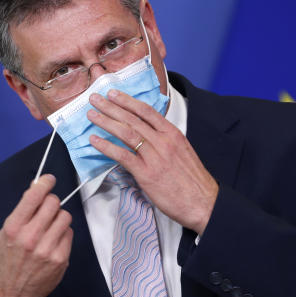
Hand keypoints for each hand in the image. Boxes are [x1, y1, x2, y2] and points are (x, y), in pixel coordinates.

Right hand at [0, 174, 72, 296]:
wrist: (16, 291)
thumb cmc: (11, 257)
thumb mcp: (7, 232)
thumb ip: (22, 210)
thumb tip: (37, 187)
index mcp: (14, 228)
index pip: (34, 196)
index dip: (44, 183)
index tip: (49, 179)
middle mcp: (30, 237)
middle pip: (53, 202)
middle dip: (51, 202)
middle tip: (47, 209)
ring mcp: (47, 249)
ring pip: (65, 216)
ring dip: (59, 217)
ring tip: (49, 227)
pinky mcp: (61, 258)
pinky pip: (69, 232)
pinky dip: (63, 233)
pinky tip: (53, 241)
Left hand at [87, 89, 218, 233]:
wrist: (203, 203)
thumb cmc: (193, 181)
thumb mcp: (183, 152)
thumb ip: (165, 141)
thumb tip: (147, 136)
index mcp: (173, 134)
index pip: (147, 111)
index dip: (127, 101)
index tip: (113, 94)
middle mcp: (163, 142)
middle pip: (133, 119)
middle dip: (111, 106)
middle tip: (95, 98)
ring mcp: (155, 157)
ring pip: (126, 133)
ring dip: (106, 122)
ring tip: (92, 115)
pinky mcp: (147, 174)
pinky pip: (123, 156)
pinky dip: (107, 147)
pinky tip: (95, 141)